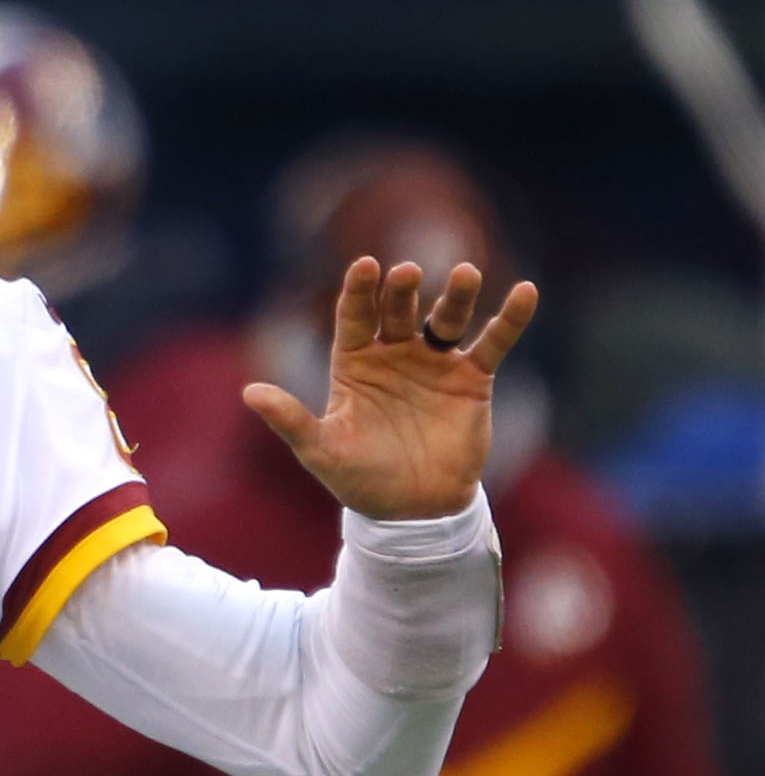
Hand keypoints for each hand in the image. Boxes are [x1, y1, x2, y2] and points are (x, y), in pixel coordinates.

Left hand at [243, 258, 536, 518]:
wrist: (412, 510)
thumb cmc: (359, 479)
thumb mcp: (321, 450)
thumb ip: (290, 419)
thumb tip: (249, 392)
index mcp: (353, 363)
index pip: (353, 317)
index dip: (358, 292)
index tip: (364, 265)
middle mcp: (393, 354)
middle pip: (398, 311)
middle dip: (402, 292)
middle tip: (407, 273)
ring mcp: (433, 362)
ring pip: (446, 318)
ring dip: (457, 296)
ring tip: (465, 273)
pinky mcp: (471, 378)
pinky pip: (493, 342)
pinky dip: (510, 319)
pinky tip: (526, 292)